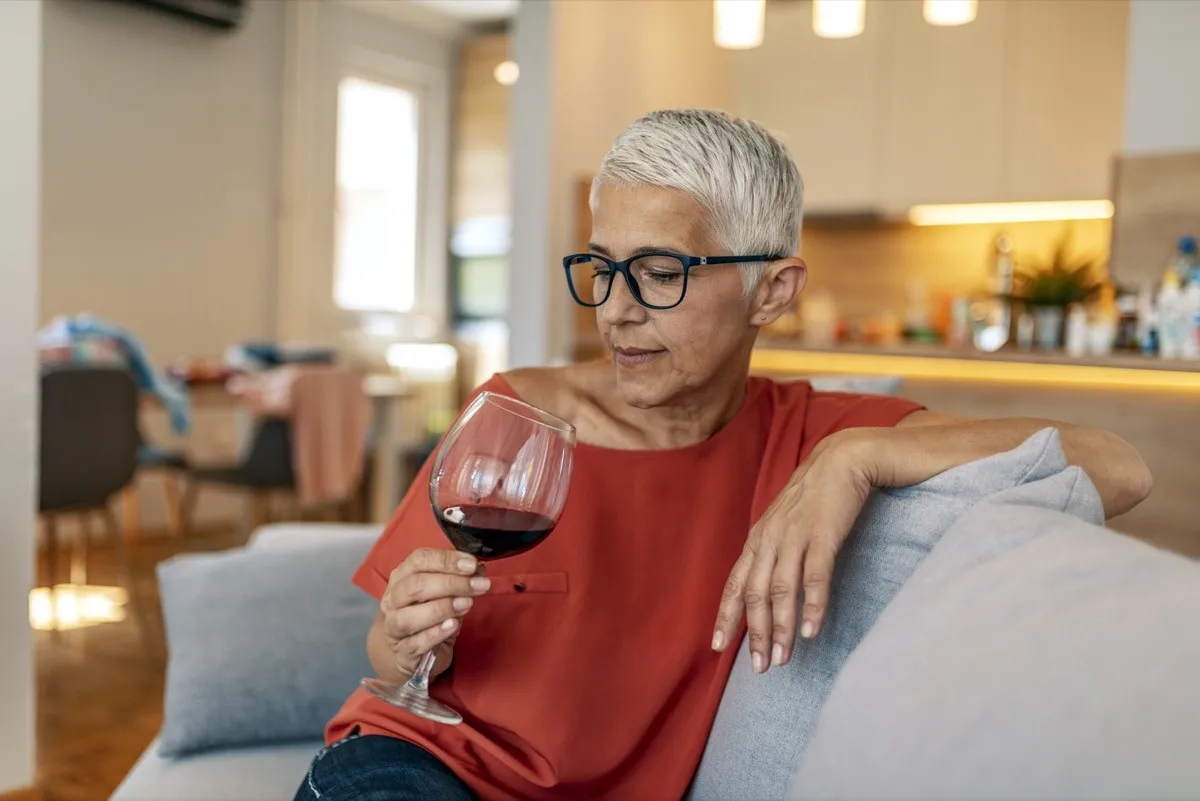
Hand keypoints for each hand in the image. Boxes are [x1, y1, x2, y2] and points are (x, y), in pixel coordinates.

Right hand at [380, 548, 490, 680]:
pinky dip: (436, 633)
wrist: (415, 653)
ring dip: (442, 607)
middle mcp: (393, 600)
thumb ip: (461, 581)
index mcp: (402, 577)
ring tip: (467, 604)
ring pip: (409, 616)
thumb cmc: (431, 616)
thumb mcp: (446, 594)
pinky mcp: (402, 652)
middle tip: (479, 586)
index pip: (419, 560)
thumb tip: (479, 571)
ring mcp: (393, 627)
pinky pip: (416, 643)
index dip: (446, 560)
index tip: (472, 565)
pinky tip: (453, 625)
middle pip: (416, 586)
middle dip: (451, 583)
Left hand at [712, 430, 874, 672]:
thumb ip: (772, 555)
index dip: (726, 617)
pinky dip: (812, 606)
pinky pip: (815, 576)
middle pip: (755, 594)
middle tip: (760, 667)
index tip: (718, 647)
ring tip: (783, 659)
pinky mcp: (823, 535)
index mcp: (757, 540)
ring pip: (782, 590)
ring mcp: (795, 537)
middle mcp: (770, 540)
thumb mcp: (782, 524)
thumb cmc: (812, 498)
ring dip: (782, 628)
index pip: (735, 584)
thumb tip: (765, 592)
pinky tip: (812, 631)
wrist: (841, 461)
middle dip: (756, 634)